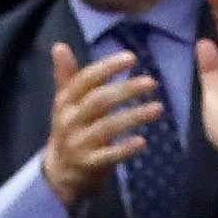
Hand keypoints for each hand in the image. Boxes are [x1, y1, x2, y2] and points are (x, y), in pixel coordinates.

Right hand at [37, 37, 165, 208]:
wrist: (60, 171)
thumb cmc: (70, 128)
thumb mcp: (65, 102)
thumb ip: (66, 75)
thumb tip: (59, 45)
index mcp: (65, 101)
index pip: (86, 79)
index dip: (108, 67)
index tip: (132, 57)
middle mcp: (70, 120)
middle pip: (99, 102)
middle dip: (125, 90)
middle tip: (152, 82)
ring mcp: (79, 143)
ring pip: (107, 128)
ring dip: (133, 117)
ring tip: (158, 108)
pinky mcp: (89, 164)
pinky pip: (109, 156)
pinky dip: (125, 149)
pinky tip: (143, 142)